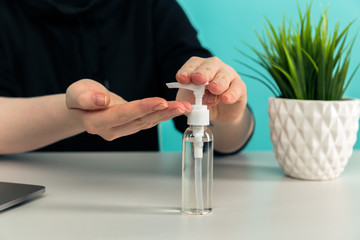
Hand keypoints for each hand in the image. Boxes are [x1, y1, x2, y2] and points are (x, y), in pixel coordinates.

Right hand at [66, 79, 190, 140]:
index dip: (142, 108)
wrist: (83, 106)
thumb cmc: (79, 97)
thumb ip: (85, 98)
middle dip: (161, 113)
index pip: (122, 115)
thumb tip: (102, 100)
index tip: (160, 101)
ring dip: (166, 115)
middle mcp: (112, 130)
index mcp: (96, 123)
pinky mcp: (131, 126)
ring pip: (147, 123)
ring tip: (184, 107)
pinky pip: (148, 121)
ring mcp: (122, 131)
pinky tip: (175, 110)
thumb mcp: (75, 93)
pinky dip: (162, 115)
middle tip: (181, 106)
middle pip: (139, 121)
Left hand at [175, 57, 246, 122]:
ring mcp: (228, 75)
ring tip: (213, 89)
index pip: (192, 64)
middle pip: (209, 66)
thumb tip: (189, 102)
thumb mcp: (190, 102)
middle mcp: (214, 67)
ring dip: (218, 83)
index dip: (187, 71)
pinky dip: (231, 93)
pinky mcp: (239, 86)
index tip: (181, 79)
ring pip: (223, 76)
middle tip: (198, 79)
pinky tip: (226, 99)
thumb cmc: (201, 102)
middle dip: (203, 73)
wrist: (219, 113)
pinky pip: (237, 87)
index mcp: (198, 67)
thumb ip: (187, 100)